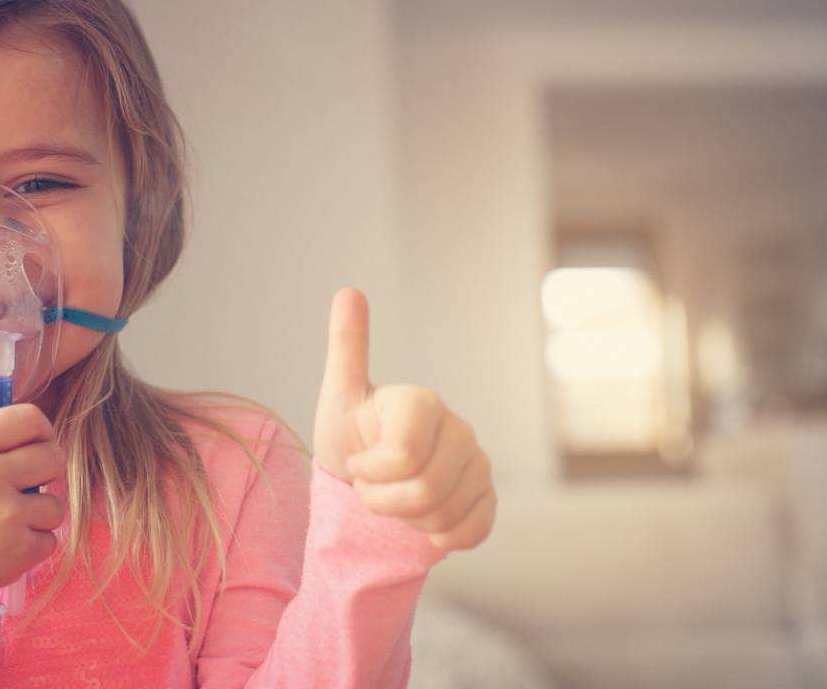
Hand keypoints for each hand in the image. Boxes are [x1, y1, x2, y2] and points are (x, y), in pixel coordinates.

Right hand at [0, 404, 66, 619]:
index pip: (27, 418)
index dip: (38, 428)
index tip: (37, 441)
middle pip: (52, 457)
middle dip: (46, 468)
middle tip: (31, 481)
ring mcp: (9, 514)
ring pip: (55, 503)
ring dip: (39, 512)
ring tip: (13, 520)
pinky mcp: (21, 550)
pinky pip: (49, 539)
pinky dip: (34, 545)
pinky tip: (8, 546)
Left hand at [313, 287, 496, 550]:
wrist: (366, 483)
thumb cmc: (350, 435)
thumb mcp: (338, 394)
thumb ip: (347, 346)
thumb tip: (348, 289)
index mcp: (424, 401)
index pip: (404, 454)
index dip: (372, 471)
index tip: (357, 463)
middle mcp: (459, 428)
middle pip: (426, 489)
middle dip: (384, 501)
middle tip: (370, 487)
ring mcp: (479, 463)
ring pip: (445, 513)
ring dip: (406, 519)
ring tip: (393, 499)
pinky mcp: (488, 497)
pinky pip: (473, 530)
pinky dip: (441, 536)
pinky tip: (423, 524)